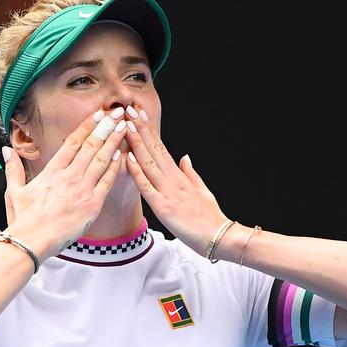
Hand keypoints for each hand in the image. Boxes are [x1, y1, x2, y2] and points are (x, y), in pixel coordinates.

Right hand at [2, 109, 126, 258]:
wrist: (31, 242)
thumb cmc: (22, 220)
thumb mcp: (14, 191)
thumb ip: (13, 169)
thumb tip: (6, 150)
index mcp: (52, 171)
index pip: (73, 142)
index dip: (87, 126)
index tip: (98, 114)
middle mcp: (69, 176)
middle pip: (91, 146)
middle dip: (106, 127)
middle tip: (118, 112)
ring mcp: (82, 190)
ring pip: (101, 160)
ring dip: (114, 142)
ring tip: (124, 127)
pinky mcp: (92, 205)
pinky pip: (106, 182)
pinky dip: (114, 167)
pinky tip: (122, 154)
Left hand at [123, 105, 228, 255]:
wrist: (220, 237)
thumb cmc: (210, 217)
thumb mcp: (203, 191)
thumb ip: (191, 173)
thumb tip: (184, 157)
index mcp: (180, 176)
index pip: (161, 148)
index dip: (149, 131)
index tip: (139, 115)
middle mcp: (173, 180)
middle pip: (154, 150)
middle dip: (140, 129)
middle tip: (129, 109)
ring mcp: (168, 192)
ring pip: (149, 163)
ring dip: (136, 143)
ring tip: (126, 125)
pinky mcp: (163, 207)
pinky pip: (147, 187)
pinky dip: (137, 172)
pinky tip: (128, 158)